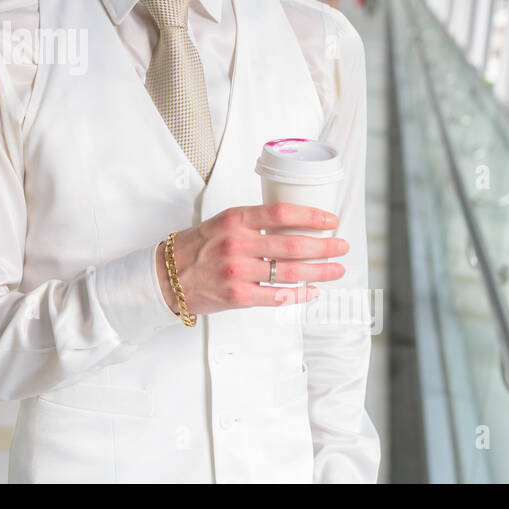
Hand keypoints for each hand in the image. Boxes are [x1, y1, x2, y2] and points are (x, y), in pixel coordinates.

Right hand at [153, 204, 348, 315]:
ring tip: (336, 270)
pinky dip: (300, 294)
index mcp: (235, 220)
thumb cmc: (198, 248)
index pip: (281, 212)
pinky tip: (312, 291)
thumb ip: (253, 223)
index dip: (312, 216)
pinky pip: (277, 296)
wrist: (166, 277)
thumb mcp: (222, 224)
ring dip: (320, 271)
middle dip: (325, 246)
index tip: (331, 219)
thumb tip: (294, 225)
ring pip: (290, 272)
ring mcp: (237, 271)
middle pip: (293, 244)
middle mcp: (237, 243)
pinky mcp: (237, 296)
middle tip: (341, 246)